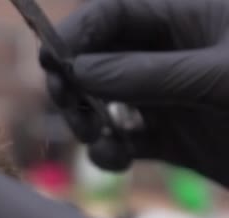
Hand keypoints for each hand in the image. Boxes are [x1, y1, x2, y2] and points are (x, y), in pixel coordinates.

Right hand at [41, 0, 228, 185]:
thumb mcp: (219, 78)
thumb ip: (149, 73)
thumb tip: (77, 72)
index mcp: (186, 20)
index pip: (113, 14)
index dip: (75, 33)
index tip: (50, 62)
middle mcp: (170, 57)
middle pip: (97, 59)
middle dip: (73, 82)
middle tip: (67, 104)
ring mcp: (169, 100)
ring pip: (103, 102)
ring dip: (84, 119)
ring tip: (91, 136)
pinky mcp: (171, 140)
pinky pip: (123, 141)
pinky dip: (108, 151)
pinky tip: (116, 159)